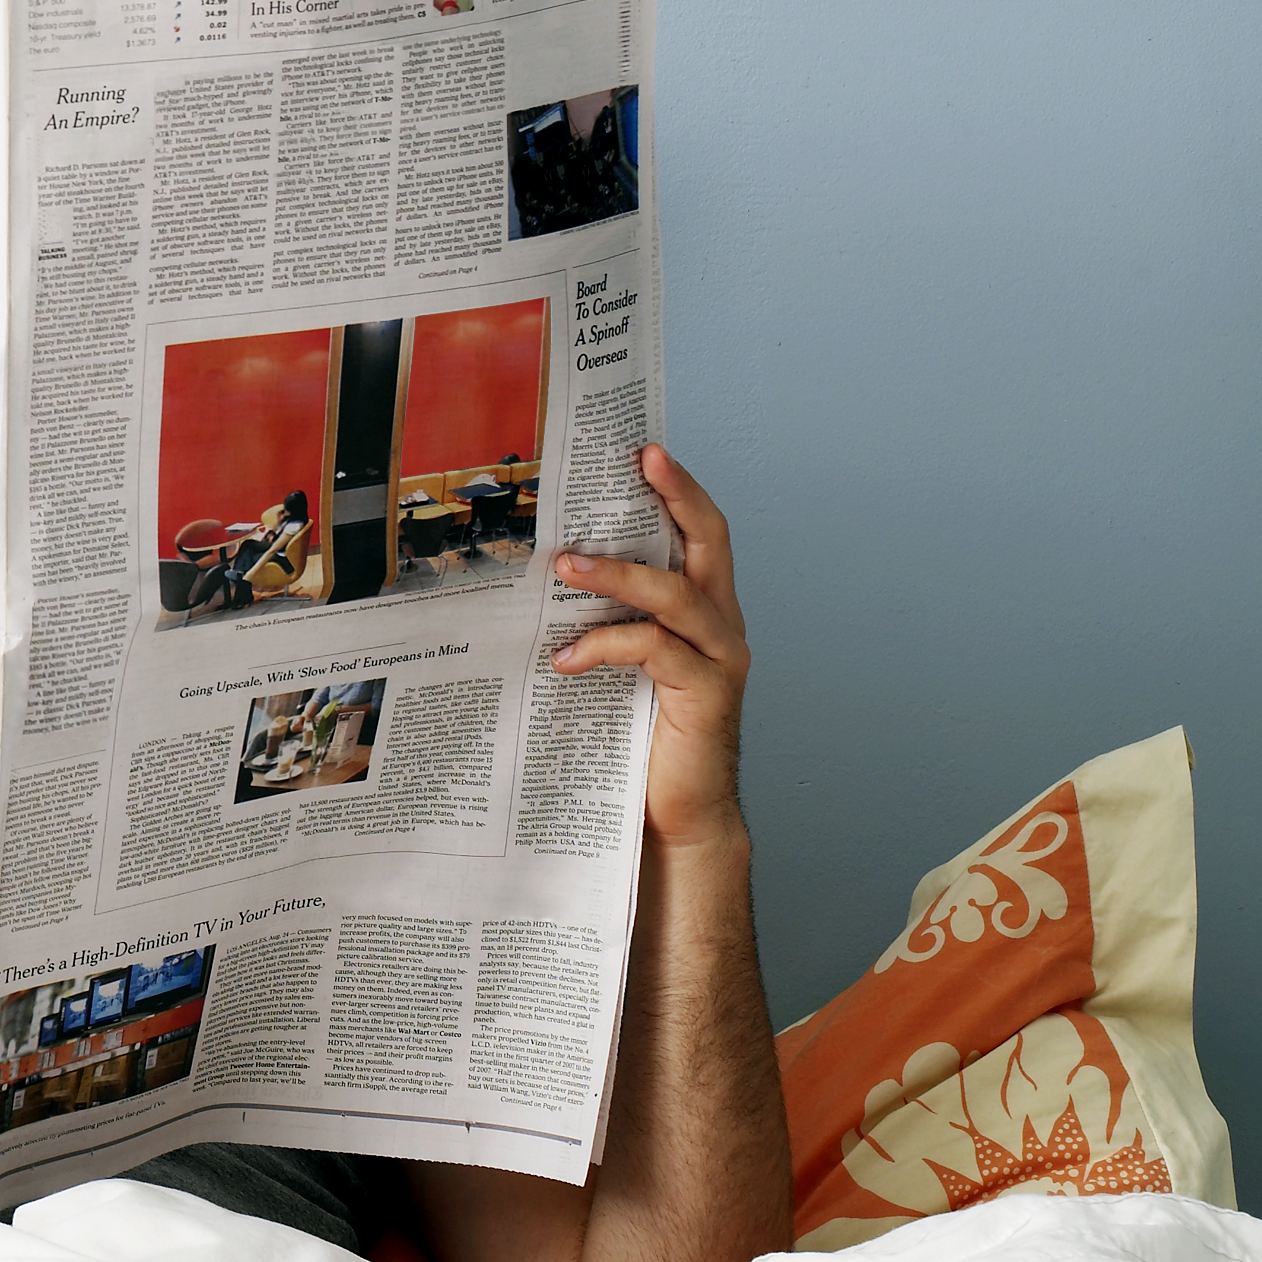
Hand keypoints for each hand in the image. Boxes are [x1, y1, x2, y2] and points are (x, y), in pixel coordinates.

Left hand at [550, 442, 748, 848]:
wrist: (670, 812)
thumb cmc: (638, 731)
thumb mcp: (619, 660)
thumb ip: (602, 616)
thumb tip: (541, 568)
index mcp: (702, 608)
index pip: (701, 533)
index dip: (681, 489)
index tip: (646, 449)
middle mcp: (720, 625)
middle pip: (710, 544)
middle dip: (678, 497)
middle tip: (643, 461)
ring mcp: (719, 659)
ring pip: (676, 595)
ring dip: (618, 574)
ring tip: (566, 564)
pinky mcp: (706, 696)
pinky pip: (656, 652)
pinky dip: (608, 646)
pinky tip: (566, 658)